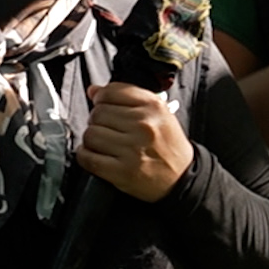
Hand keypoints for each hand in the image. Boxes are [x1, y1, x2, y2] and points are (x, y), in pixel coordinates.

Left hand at [77, 83, 193, 201]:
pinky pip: (88, 157)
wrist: (182, 177)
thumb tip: (93, 90)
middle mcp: (143, 126)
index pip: (111, 92)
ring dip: (92, 139)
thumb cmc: (168, 145)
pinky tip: (95, 154)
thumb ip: (127, 98)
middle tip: (107, 128)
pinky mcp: (122, 171)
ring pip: (91, 134)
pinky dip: (86, 155)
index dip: (101, 98)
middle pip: (98, 113)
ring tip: (103, 142)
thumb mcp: (159, 114)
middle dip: (98, 120)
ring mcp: (132, 149)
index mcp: (153, 107)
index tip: (103, 104)